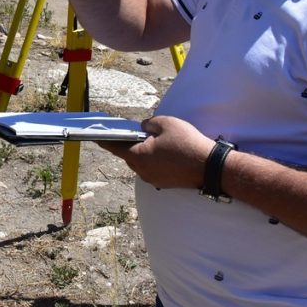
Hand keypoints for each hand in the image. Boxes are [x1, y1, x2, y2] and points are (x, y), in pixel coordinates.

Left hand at [97, 116, 215, 189]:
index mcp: (138, 156)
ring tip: (153, 139)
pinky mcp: (164, 183)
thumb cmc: (187, 144)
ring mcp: (153, 179)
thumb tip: (144, 129)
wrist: (210, 167)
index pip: (115, 147)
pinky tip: (164, 151)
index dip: (105, 139)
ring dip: (144, 152)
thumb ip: (149, 124)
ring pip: (142, 162)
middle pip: (129, 155)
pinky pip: (153, 168)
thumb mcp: (165, 123)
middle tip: (134, 131)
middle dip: (130, 143)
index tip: (95, 136)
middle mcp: (142, 171)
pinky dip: (154, 159)